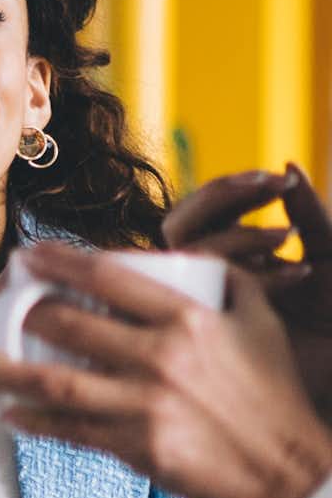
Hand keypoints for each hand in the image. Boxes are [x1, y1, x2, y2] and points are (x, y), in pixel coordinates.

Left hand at [0, 241, 331, 497]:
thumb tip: (182, 256)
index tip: (24, 254)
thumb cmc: (275, 393)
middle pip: (66, 323)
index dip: (59, 260)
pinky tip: (6, 411)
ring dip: (1, 366)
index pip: (109, 276)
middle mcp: (161, 357)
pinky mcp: (134, 446)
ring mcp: (143, 404)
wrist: (288, 471)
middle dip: (11, 307)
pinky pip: (68, 429)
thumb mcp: (260, 322)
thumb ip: (224, 280)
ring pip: (51, 379)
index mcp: (189, 318)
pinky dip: (32, 419)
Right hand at [165, 162, 331, 413]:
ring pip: (187, 254)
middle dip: (221, 199)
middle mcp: (208, 277)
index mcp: (233, 255)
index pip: (209, 210)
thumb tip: (287, 164)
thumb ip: (310, 212)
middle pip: (181, 224)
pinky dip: (251, 274)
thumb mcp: (330, 251)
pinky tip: (295, 275)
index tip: (280, 180)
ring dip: (238, 236)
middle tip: (269, 187)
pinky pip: (204, 290)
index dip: (236, 189)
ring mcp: (202, 305)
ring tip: (286, 235)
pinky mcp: (205, 332)